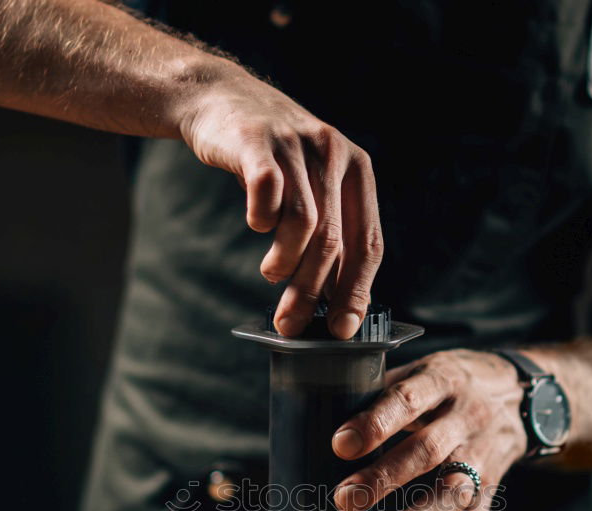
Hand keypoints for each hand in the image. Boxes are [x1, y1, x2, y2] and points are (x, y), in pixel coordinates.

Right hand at [177, 60, 381, 339]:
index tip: (342, 329)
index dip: (357, 291)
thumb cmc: (273, 160)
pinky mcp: (257, 141)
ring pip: (303, 223)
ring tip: (273, 275)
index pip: (368, 243)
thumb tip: (337, 304)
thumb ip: (329, 236)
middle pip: (332, 241)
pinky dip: (261, 220)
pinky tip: (257, 227)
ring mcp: (296, 144)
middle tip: (291, 324)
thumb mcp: (313, 190)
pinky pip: (266, 191)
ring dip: (286, 263)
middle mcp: (334, 154)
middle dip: (312, 292)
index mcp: (358, 172)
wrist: (223, 100)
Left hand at [331, 350, 526, 510]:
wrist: (524, 395)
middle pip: (428, 450)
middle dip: (385, 477)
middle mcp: (467, 418)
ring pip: (454, 490)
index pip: (409, 400)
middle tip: (345, 500)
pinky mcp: (492, 487)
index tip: (341, 445)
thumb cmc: (455, 383)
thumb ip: (384, 389)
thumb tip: (325, 410)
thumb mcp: (426, 368)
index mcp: (444, 380)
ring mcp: (482, 455)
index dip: (376, 423)